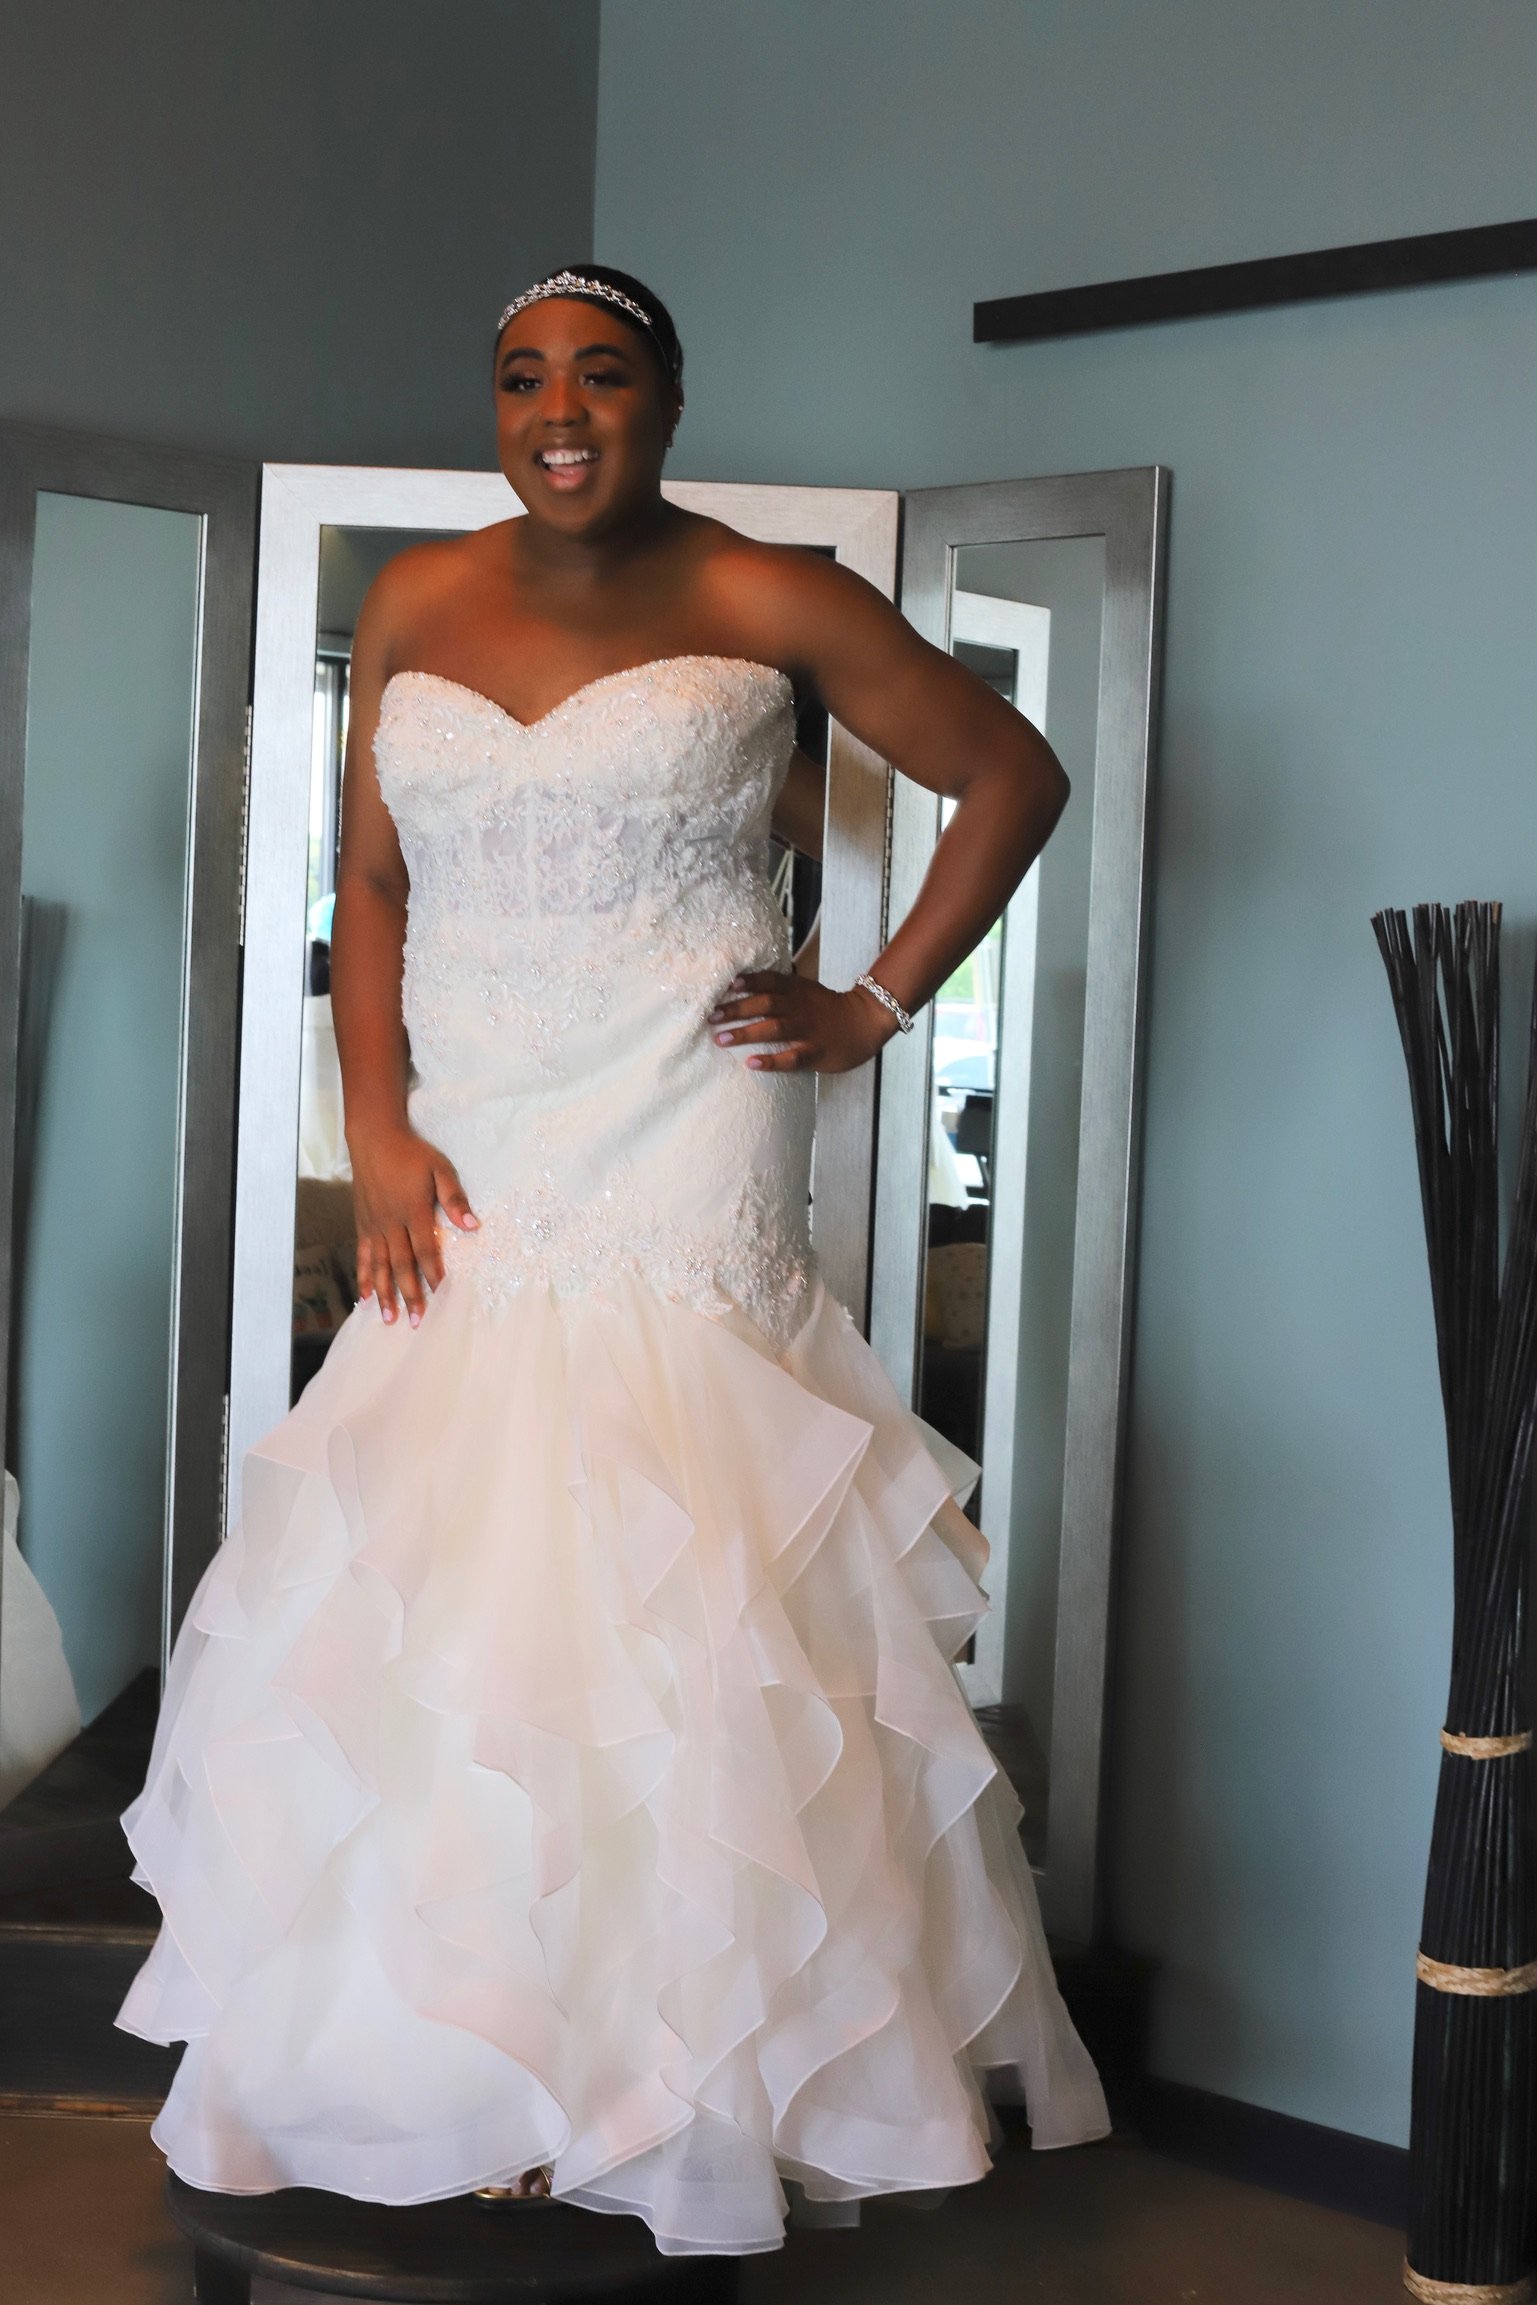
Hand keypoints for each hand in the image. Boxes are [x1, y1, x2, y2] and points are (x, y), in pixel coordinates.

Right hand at [348, 1122, 477, 1325]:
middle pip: (401, 1264)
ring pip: (379, 1265)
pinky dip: (364, 1276)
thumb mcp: (440, 1168)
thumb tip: (473, 1226)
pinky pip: (362, 1255)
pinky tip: (366, 1296)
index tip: (442, 1294)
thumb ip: (454, 1198)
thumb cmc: (412, 1153)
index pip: (425, 1249)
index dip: (433, 1273)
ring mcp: (374, 1225)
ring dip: (385, 1293)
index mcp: (413, 1210)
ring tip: (390, 1318)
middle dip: (409, 1294)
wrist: (374, 1138)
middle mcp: (391, 1222)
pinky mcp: (362, 1223)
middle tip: (416, 1321)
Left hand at [706, 971, 898, 1073]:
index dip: (747, 981)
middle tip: (711, 1016)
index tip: (726, 983)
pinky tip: (752, 1063)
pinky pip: (791, 1057)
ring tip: (720, 1039)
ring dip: (745, 1033)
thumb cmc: (828, 1008)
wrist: (866, 1021)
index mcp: (797, 991)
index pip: (769, 981)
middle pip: (765, 1004)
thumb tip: (743, 984)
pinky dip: (771, 1061)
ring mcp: (808, 1030)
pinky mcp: (816, 1052)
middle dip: (736, 1009)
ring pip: (774, 1029)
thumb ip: (781, 987)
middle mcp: (800, 1007)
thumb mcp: (806, 990)